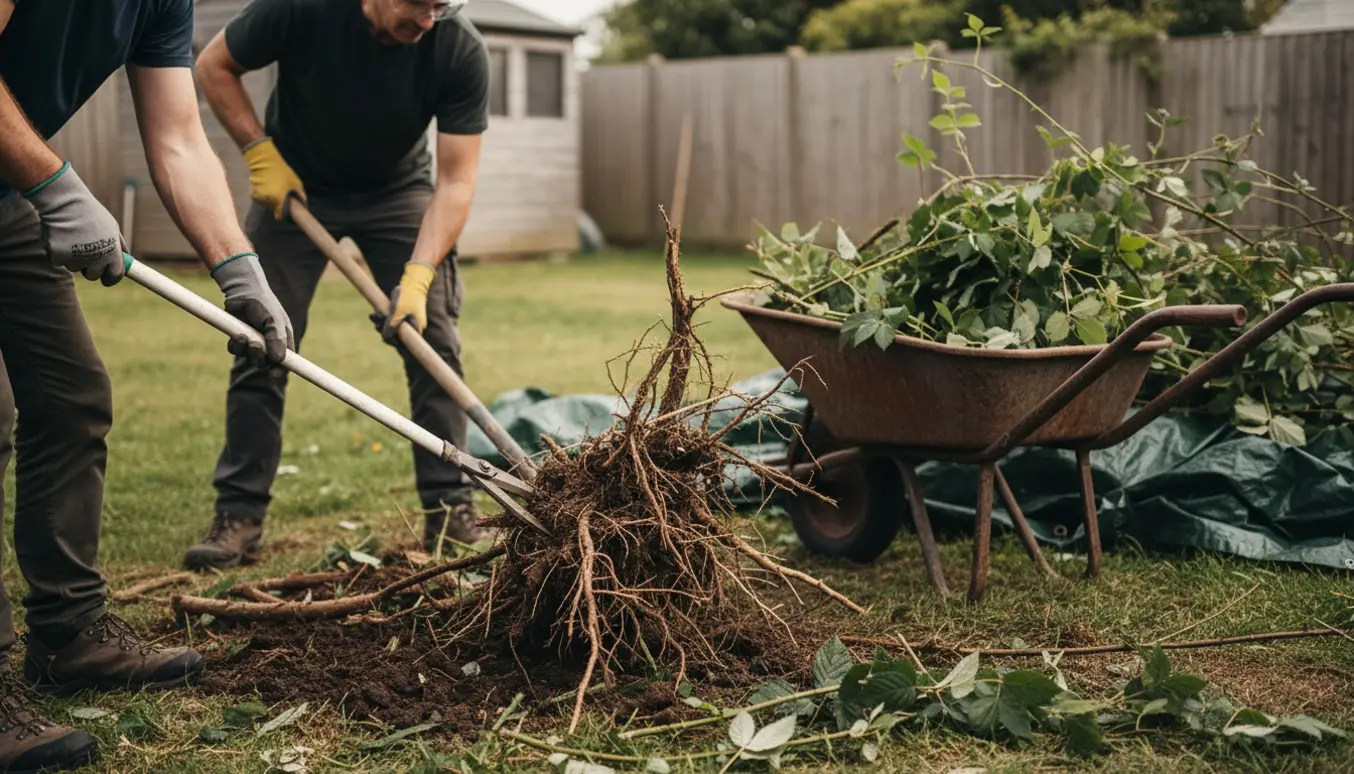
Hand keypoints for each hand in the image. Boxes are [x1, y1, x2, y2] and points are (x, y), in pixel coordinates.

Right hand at [23, 162, 127, 285]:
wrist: (65, 201)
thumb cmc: (90, 213)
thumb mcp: (112, 228)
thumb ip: (119, 246)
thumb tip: (126, 260)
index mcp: (112, 253)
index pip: (114, 276)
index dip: (110, 278)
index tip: (106, 278)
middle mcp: (96, 259)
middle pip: (93, 275)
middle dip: (90, 267)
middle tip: (86, 251)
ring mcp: (76, 259)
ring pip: (74, 268)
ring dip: (73, 258)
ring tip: (72, 237)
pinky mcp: (57, 256)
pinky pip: (58, 261)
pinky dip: (57, 252)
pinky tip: (60, 236)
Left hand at [211, 252, 294, 366]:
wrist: (243, 291)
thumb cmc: (263, 304)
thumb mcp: (273, 320)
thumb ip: (276, 339)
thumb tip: (278, 360)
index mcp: (284, 340)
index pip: (287, 363)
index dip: (281, 371)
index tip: (273, 374)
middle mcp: (270, 344)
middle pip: (266, 364)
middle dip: (260, 359)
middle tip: (255, 346)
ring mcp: (254, 342)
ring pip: (250, 358)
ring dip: (246, 351)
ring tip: (243, 337)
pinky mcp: (239, 338)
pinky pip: (236, 351)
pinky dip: (235, 345)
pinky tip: (237, 334)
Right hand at [242, 137, 304, 219]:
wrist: (263, 161)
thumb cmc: (281, 172)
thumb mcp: (295, 183)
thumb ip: (300, 196)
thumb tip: (304, 206)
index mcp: (278, 200)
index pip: (279, 216)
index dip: (283, 214)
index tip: (285, 211)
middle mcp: (267, 201)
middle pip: (273, 209)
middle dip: (277, 204)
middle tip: (281, 194)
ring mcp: (258, 197)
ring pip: (266, 204)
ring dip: (270, 200)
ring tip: (274, 188)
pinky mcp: (252, 193)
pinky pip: (260, 198)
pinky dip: (263, 195)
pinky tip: (266, 186)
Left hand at [374, 261, 436, 343]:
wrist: (413, 281)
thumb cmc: (407, 296)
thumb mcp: (397, 312)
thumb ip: (391, 326)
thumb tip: (385, 339)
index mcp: (416, 328)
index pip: (405, 344)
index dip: (394, 343)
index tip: (384, 337)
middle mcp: (414, 327)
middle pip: (397, 336)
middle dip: (384, 330)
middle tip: (375, 321)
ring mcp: (409, 321)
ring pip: (393, 328)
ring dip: (382, 323)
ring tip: (374, 314)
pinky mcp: (403, 314)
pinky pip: (392, 321)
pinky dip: (384, 318)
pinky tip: (376, 312)